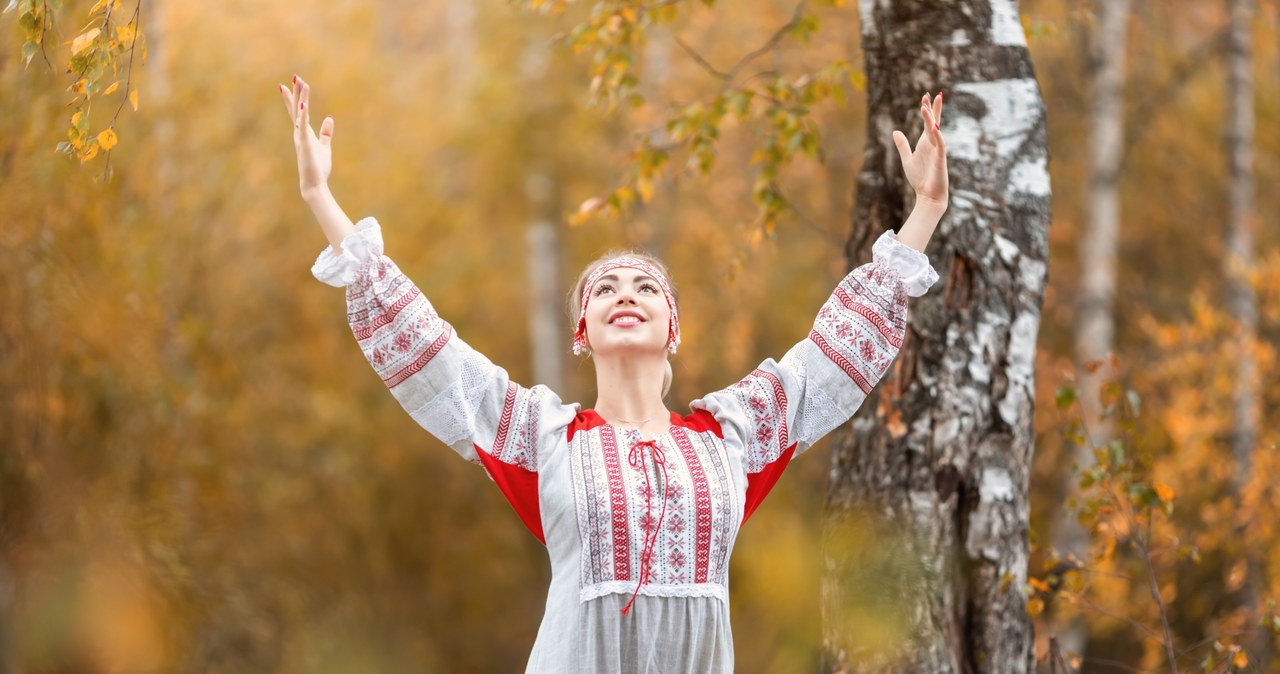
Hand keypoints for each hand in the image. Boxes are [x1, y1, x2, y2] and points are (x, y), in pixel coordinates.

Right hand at [278, 74, 334, 197]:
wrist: (314, 183)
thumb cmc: (318, 167)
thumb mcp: (325, 146)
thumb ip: (326, 132)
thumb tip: (329, 118)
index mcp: (304, 132)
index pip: (298, 110)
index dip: (295, 97)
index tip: (291, 83)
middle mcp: (299, 132)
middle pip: (296, 108)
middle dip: (295, 92)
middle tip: (294, 76)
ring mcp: (301, 137)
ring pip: (299, 113)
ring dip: (300, 98)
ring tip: (301, 83)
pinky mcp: (305, 143)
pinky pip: (303, 126)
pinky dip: (303, 115)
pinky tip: (303, 104)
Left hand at [892, 92, 947, 209]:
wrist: (928, 196)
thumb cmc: (920, 179)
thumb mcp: (907, 159)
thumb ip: (903, 145)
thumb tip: (895, 131)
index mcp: (926, 143)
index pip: (928, 122)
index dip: (927, 110)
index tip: (925, 97)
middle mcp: (933, 144)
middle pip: (934, 123)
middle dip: (932, 109)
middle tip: (931, 95)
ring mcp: (937, 151)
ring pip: (935, 132)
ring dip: (931, 120)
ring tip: (925, 107)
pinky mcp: (940, 160)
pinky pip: (940, 145)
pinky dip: (938, 136)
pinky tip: (934, 128)